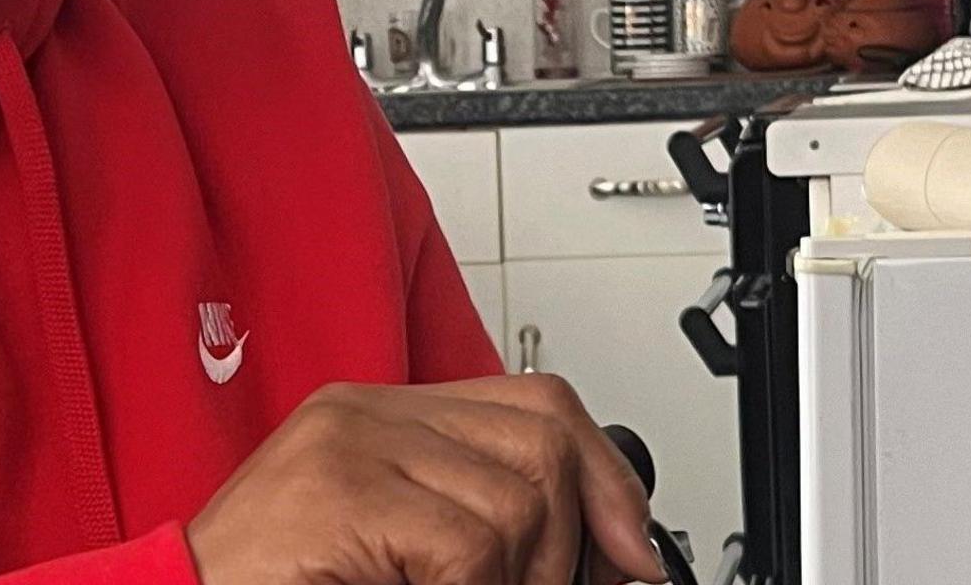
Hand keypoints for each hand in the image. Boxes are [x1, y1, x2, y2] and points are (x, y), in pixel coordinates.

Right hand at [185, 374, 666, 584]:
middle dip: (575, 537)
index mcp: (377, 416)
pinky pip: (468, 546)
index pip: (534, 402)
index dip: (604, 477)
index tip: (633, 552)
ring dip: (517, 580)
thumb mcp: (391, 550)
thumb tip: (600, 557)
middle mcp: (363, 414)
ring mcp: (347, 446)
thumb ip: (469, 529)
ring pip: (516, 501)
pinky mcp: (338, 495)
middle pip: (541, 437)